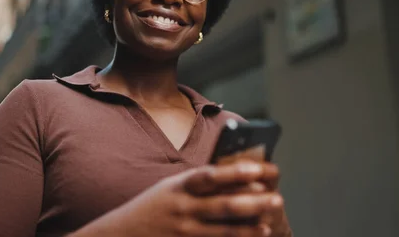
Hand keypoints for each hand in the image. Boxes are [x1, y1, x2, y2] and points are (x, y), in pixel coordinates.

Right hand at [70, 162, 282, 236]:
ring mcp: (184, 231)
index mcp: (179, 186)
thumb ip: (197, 182)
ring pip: (223, 230)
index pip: (210, 176)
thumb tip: (235, 173)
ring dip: (249, 227)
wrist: (121, 235)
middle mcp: (182, 209)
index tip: (258, 169)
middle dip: (252, 202)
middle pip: (222, 205)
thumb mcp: (170, 187)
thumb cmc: (153, 207)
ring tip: (270, 222)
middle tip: (277, 198)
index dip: (234, 172)